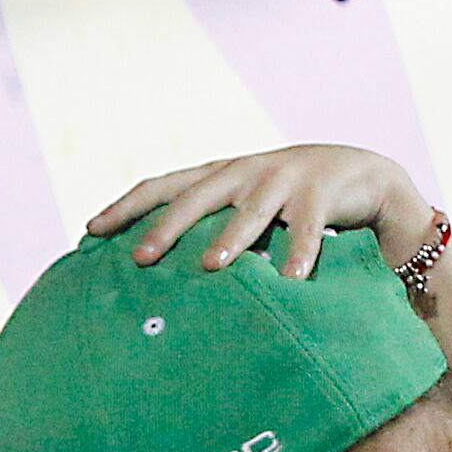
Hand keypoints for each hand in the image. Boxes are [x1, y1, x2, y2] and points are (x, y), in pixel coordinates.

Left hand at [90, 142, 435, 275]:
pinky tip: (291, 280)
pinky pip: (309, 226)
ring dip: (232, 237)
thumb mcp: (241, 205)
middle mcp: (245, 171)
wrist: (361, 174)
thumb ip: (205, 226)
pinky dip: (301, 252)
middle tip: (141, 258)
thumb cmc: (286, 201)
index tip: (90, 230)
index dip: (126, 206)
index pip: (162, 184)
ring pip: (252, 209)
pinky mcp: (323, 192)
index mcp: (219, 174)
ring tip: (212, 266)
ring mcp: (285, 177)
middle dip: (168, 226)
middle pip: (198, 196)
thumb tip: (147, 269)